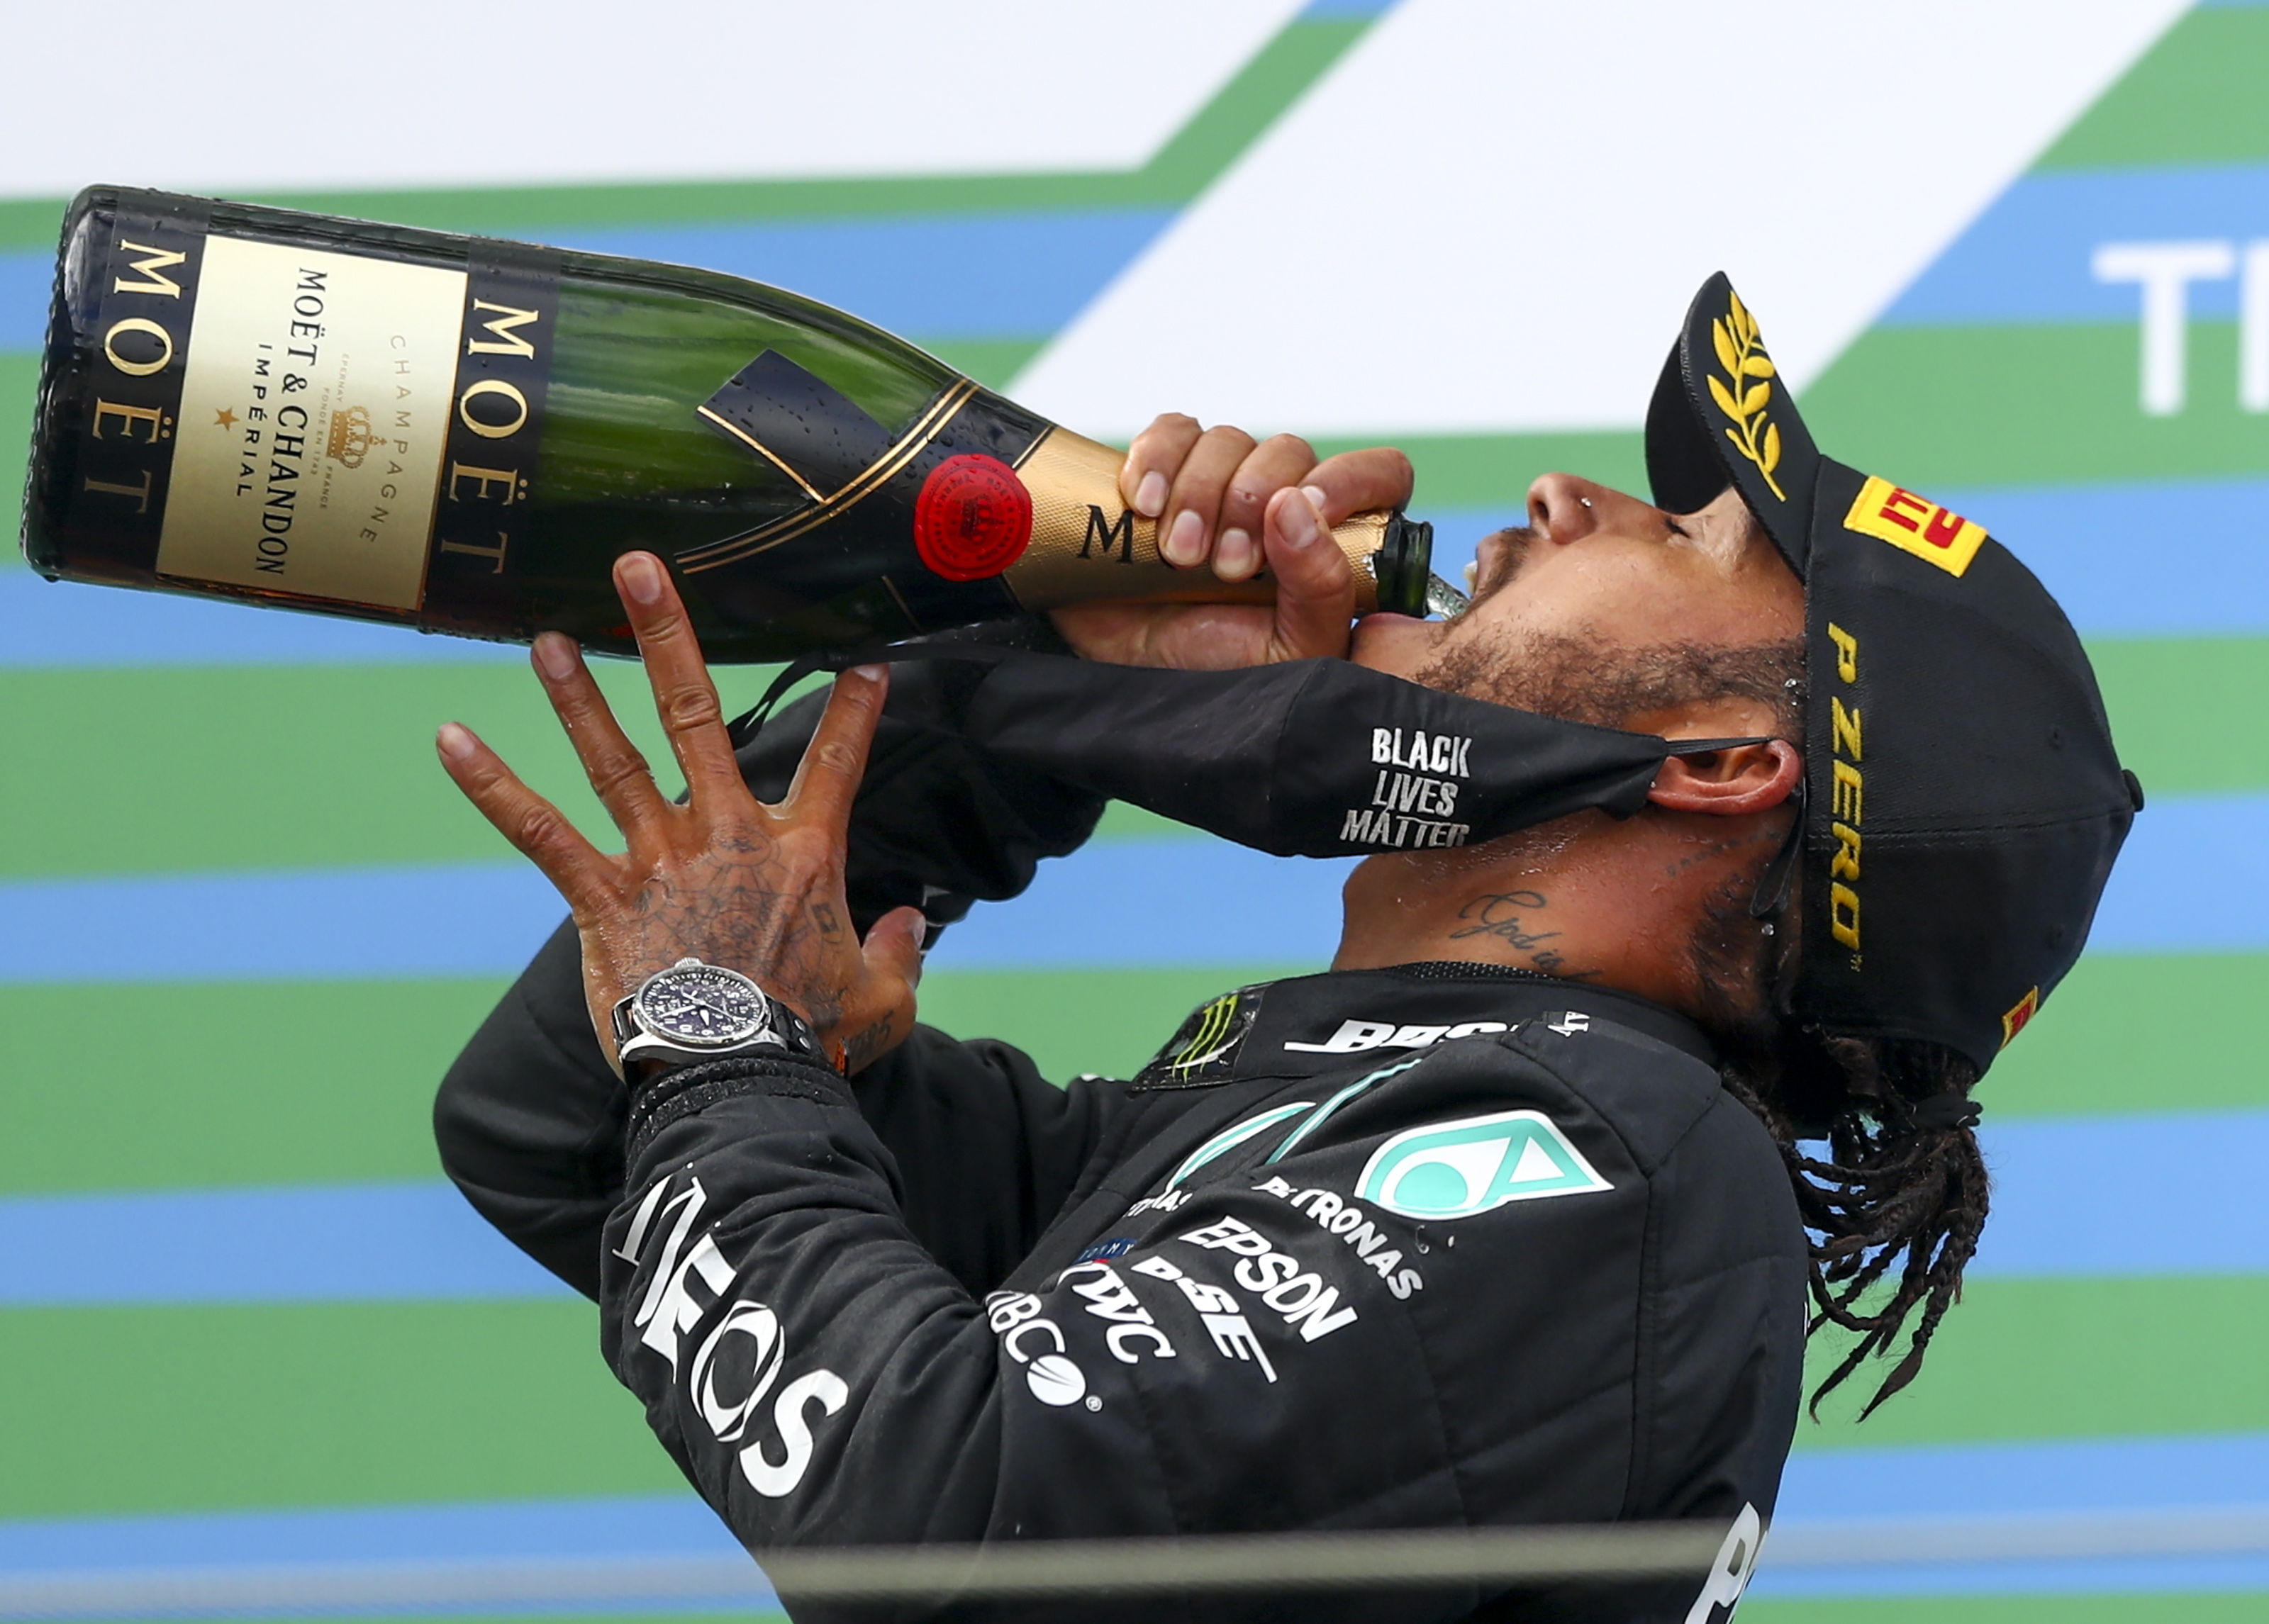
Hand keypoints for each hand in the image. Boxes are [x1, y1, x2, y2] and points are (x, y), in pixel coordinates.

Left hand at [435, 552, 924, 1075]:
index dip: (855, 711)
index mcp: (805, 855)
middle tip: (640, 569)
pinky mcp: (604, 899)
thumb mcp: (884, 1000)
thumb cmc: (814, 1043)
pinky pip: (541, 833)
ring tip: (549, 638)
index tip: (864, 663)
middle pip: (698, 715)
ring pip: (615, 759)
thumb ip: (899, 951)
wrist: (739, 1080)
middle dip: (668, 635)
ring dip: (578, 695)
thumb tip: (909, 923)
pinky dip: (495, 786)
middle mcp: (730, 837)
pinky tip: (453, 739)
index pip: (837, 763)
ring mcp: (662, 861)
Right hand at [1049, 413, 1413, 669]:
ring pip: (1227, 440)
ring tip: (1179, 556)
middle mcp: (1284, 504)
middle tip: (1226, 568)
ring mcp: (1224, 483)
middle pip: (1288, 451)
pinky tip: (1144, 504)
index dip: (1351, 478)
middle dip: (1251, 504)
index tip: (1310, 508)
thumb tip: (1295, 503)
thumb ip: (1320, 586)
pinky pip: (1170, 433)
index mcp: (1333, 542)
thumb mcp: (1292, 650)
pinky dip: (1154, 459)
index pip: (1378, 473)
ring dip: (1199, 493)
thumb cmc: (1224, 672)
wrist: (1139, 680)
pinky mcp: (1167, 472)